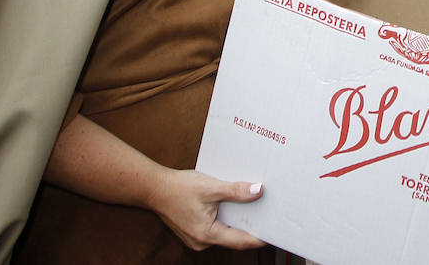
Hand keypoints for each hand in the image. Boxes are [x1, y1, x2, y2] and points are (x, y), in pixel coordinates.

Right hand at [148, 169, 265, 250]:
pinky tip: (233, 206)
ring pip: (225, 232)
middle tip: (269, 216)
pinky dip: (226, 219)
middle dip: (251, 227)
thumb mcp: (211, 187)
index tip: (275, 231)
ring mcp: (197, 238)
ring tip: (254, 208)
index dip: (260, 237)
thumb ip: (236, 191)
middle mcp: (202, 241)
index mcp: (207, 235)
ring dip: (238, 221)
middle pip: (234, 238)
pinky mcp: (194, 230)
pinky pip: (216, 228)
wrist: (153, 188)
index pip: (241, 241)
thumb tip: (258, 191)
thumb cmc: (178, 188)